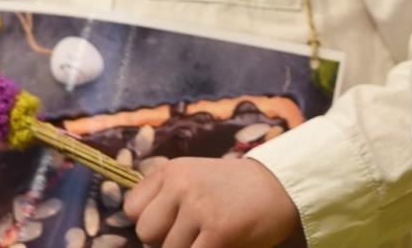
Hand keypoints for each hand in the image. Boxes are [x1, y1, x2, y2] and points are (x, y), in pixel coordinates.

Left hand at [124, 157, 301, 247]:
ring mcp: (199, 207)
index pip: (132, 208)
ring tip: (208, 240)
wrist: (279, 186)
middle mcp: (181, 185)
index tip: (169, 226)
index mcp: (171, 171)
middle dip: (164, 242)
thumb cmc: (233, 190)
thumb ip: (166, 198)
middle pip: (146, 232)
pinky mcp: (219, 230)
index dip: (149, 223)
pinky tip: (219, 247)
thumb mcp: (194, 178)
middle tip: (190, 238)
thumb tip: (144, 236)